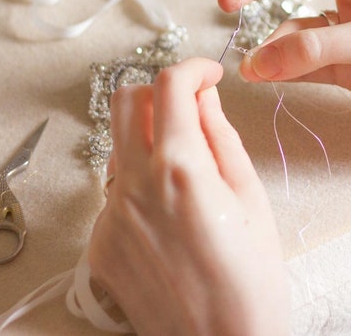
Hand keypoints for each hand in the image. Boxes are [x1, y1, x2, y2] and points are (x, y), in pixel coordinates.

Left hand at [88, 58, 289, 335]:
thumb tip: (204, 96)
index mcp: (180, 168)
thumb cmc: (251, 282)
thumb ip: (221, 135)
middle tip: (190, 111)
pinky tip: (170, 215)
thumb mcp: (252, 198)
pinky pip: (113, 191)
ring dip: (147, 139)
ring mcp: (109, 215)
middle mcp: (133, 184)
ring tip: (185, 172)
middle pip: (123, 100)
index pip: (170, 84)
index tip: (209, 74)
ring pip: (117, 146)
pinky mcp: (99, 242)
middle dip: (158, 93)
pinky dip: (138, 184)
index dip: (193, 67)